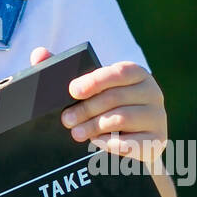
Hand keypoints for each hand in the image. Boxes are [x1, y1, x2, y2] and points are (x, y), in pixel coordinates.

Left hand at [29, 47, 167, 168]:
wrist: (131, 143)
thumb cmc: (104, 109)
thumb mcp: (88, 89)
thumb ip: (63, 70)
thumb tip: (38, 53)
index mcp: (136, 74)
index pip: (119, 72)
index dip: (95, 81)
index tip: (72, 91)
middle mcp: (152, 92)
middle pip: (116, 98)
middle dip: (86, 109)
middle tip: (66, 120)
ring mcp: (158, 117)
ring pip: (122, 119)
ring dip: (94, 126)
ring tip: (76, 133)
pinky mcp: (157, 141)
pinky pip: (131, 142)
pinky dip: (110, 143)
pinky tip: (97, 142)